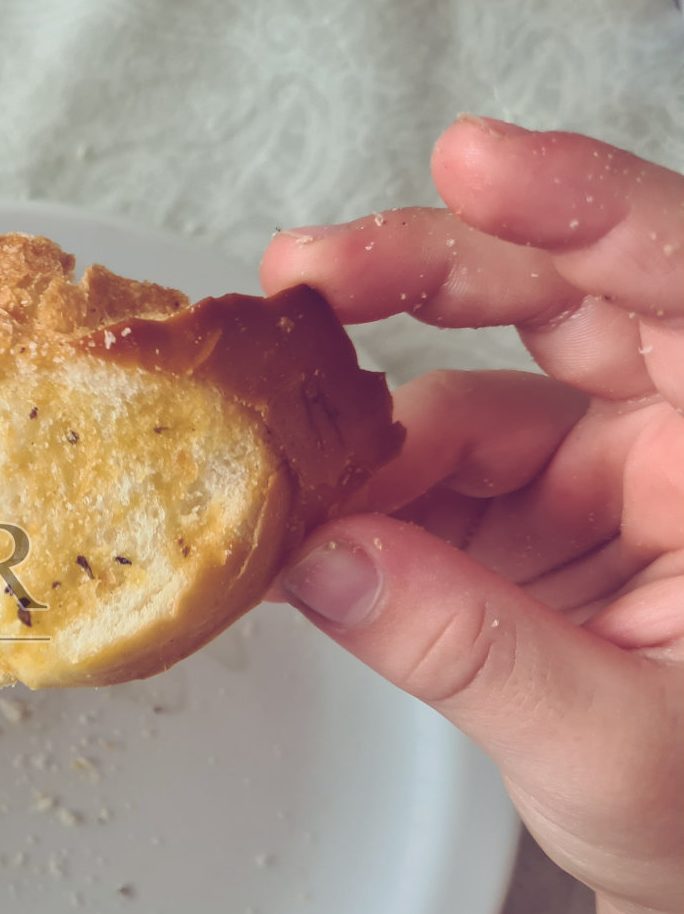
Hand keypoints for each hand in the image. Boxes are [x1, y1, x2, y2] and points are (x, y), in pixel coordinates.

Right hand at [261, 115, 681, 913]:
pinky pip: (423, 482)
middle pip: (560, 305)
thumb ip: (467, 651)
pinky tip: (297, 521)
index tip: (474, 164)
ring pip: (464, 400)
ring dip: (358, 432)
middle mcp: (675, 447)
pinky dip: (351, 501)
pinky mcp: (522, 524)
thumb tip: (324, 561)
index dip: (583, 208)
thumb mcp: (609, 749)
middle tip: (304, 277)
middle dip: (421, 277)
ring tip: (271, 465)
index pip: (681, 289)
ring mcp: (596, 481)